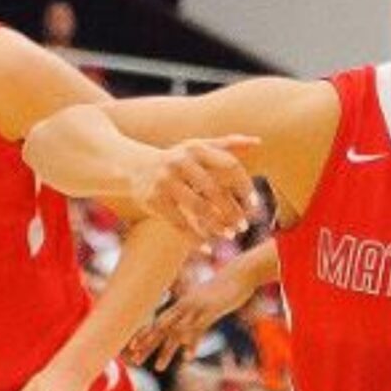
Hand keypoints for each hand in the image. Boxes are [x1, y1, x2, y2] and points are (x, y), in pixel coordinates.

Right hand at [126, 137, 257, 239]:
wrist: (132, 166)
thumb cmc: (175, 158)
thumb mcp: (197, 147)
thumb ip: (227, 145)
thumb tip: (258, 142)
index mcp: (196, 148)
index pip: (229, 166)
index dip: (244, 186)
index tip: (254, 204)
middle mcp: (180, 162)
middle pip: (215, 190)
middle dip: (232, 211)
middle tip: (244, 227)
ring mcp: (165, 182)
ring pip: (198, 208)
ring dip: (216, 226)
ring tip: (229, 236)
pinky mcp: (154, 200)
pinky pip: (179, 223)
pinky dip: (194, 238)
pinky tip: (207, 248)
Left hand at [127, 266, 254, 369]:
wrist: (238, 276)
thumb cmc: (220, 290)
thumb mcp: (204, 304)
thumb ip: (193, 319)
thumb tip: (185, 337)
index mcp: (180, 305)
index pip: (157, 322)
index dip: (144, 334)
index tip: (132, 348)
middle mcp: (184, 307)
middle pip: (161, 329)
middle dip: (147, 345)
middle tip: (136, 361)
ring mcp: (196, 309)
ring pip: (177, 333)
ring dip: (167, 351)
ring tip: (158, 368)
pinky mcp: (210, 311)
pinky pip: (198, 330)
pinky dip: (193, 343)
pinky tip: (187, 358)